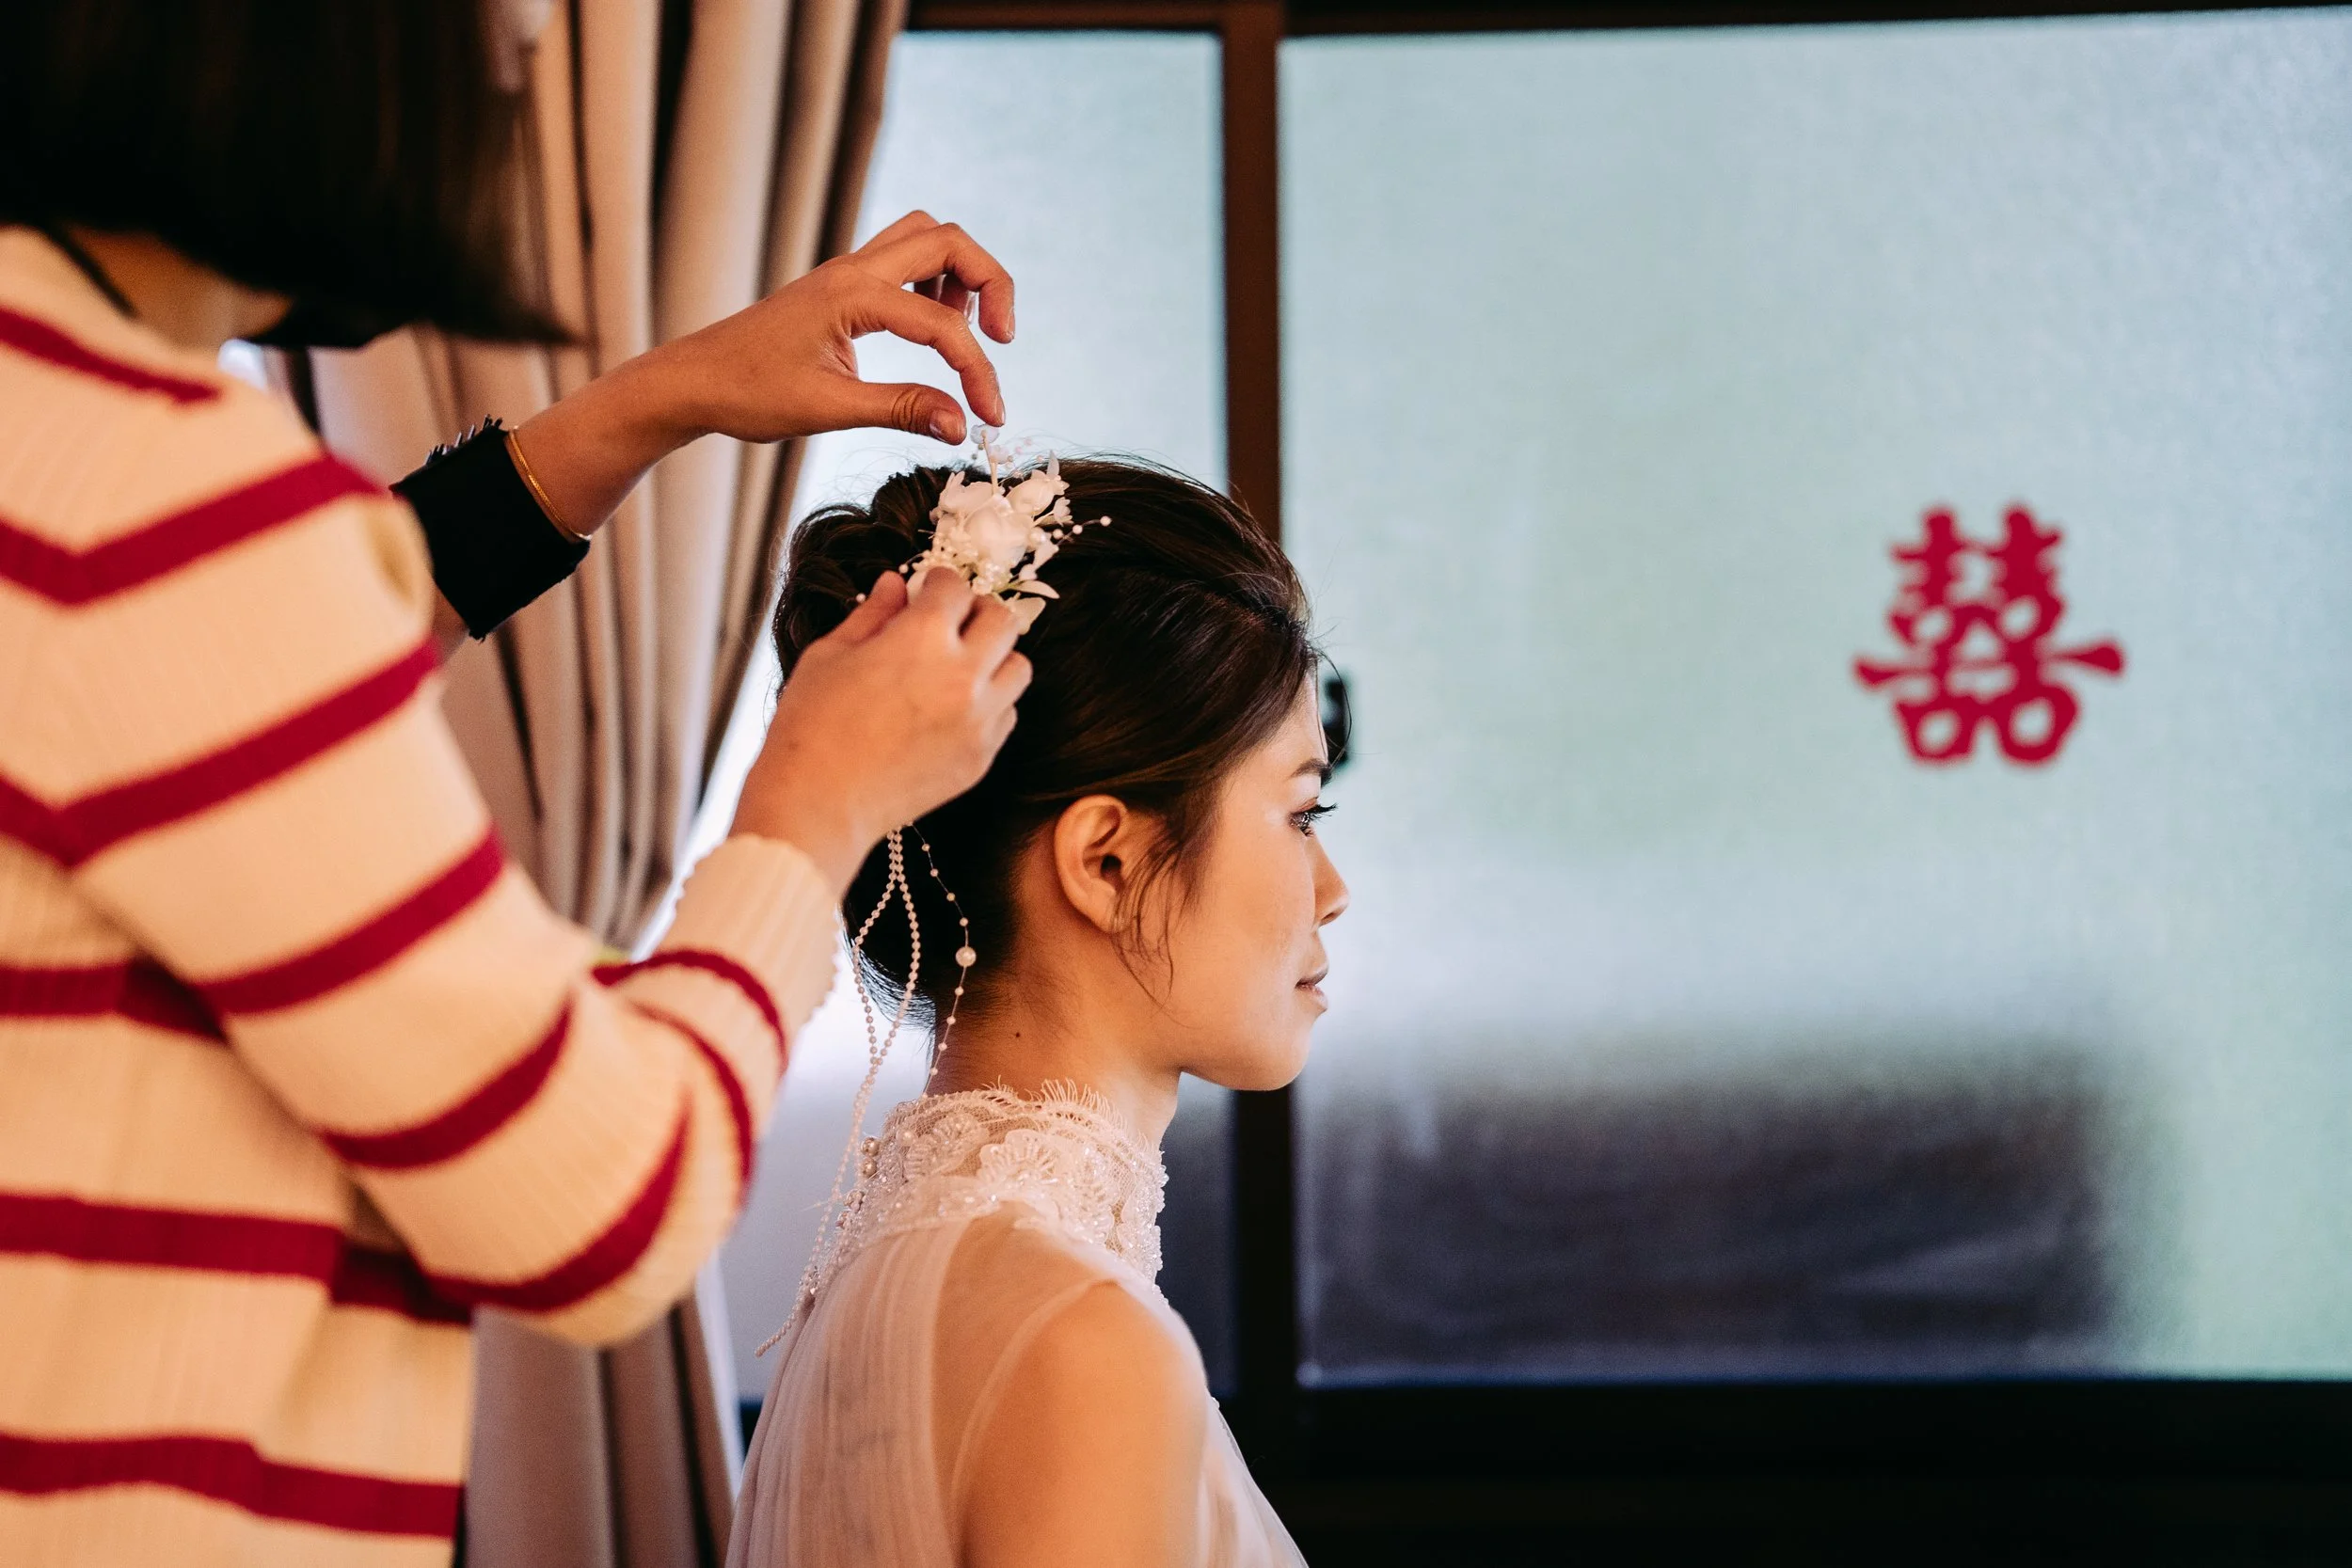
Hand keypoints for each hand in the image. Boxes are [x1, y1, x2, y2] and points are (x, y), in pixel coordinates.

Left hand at [507, 213, 1013, 535]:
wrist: (693, 381)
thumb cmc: (748, 394)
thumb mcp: (828, 410)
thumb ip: (901, 410)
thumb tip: (960, 427)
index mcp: (851, 296)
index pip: (942, 325)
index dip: (977, 371)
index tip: (989, 417)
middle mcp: (852, 270)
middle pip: (949, 239)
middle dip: (992, 284)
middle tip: (1002, 341)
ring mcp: (846, 271)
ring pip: (926, 234)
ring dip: (961, 273)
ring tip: (965, 330)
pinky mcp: (841, 285)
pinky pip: (902, 254)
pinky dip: (932, 278)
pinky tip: (929, 325)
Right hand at [731, 568, 1031, 893]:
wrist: (818, 804)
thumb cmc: (811, 727)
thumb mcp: (830, 655)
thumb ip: (872, 615)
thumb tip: (895, 585)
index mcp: (923, 638)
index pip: (955, 588)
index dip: (939, 582)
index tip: (930, 588)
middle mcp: (963, 675)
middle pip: (1003, 621)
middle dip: (978, 611)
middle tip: (953, 619)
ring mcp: (979, 720)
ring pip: (1018, 668)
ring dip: (994, 657)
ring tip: (961, 664)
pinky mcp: (981, 757)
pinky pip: (1007, 714)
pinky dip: (991, 702)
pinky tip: (956, 707)